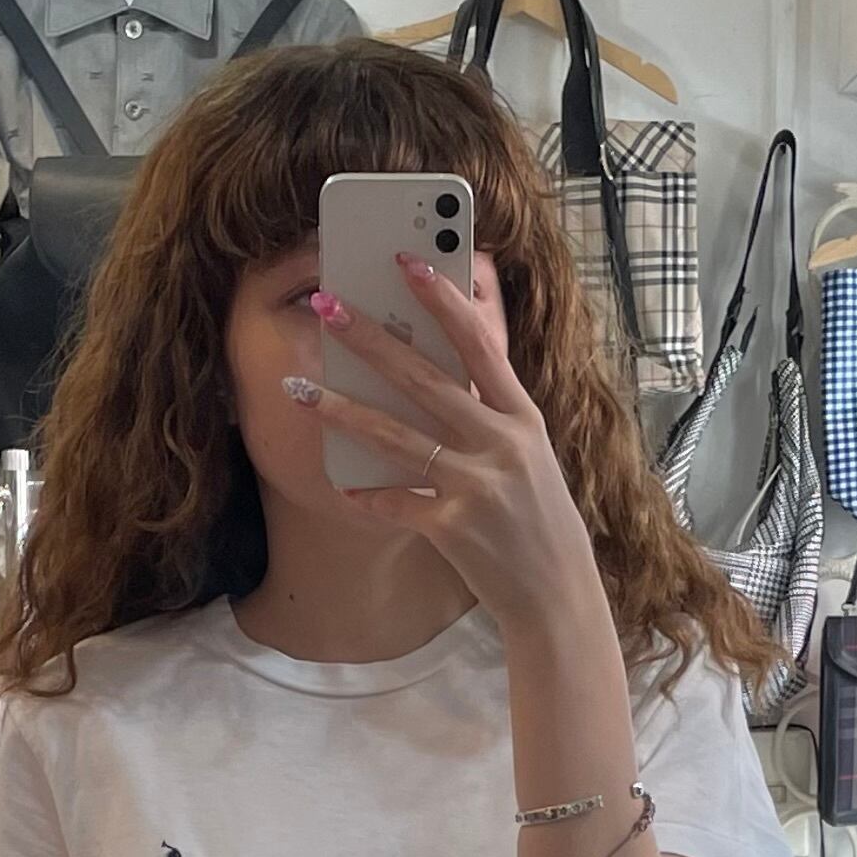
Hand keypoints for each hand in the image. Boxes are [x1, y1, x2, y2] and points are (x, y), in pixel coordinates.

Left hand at [298, 255, 603, 630]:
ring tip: (297, 388)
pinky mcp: (452, 527)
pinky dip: (366, 494)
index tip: (408, 261)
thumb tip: (450, 360)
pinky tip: (341, 486)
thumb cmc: (539, 519)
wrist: (558, 595)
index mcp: (523, 417)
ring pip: (395, 437)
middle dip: (370, 339)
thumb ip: (494, 409)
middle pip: (425, 380)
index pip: (480, 344)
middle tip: (328, 306)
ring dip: (341, 410)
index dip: (443, 299)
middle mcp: (502, 444)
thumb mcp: (530, 454)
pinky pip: (394, 503)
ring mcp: (477, 486)